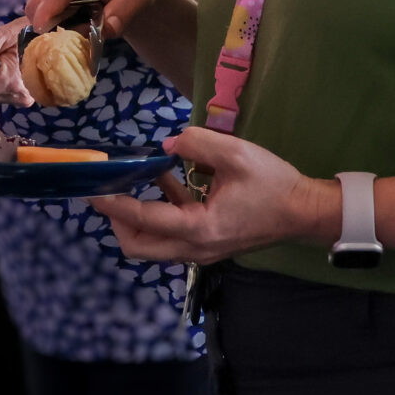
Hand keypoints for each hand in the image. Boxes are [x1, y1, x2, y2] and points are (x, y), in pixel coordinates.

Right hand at [26, 0, 167, 43]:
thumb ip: (125, 10)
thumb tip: (107, 28)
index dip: (47, 14)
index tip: (47, 35)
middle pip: (36, 6)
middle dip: (53, 27)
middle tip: (82, 35)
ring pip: (36, 17)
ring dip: (56, 29)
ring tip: (86, 27)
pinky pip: (41, 21)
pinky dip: (56, 30)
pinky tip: (78, 26)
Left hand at [93, 127, 336, 263]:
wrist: (305, 212)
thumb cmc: (274, 185)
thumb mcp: (236, 154)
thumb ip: (196, 144)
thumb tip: (166, 147)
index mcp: (199, 229)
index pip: (143, 219)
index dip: (113, 203)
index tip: (90, 190)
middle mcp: (194, 248)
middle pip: (138, 245)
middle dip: (117, 218)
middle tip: (110, 187)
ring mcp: (200, 251)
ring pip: (152, 243)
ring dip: (138, 215)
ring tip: (134, 179)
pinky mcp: (207, 244)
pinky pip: (170, 234)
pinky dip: (160, 211)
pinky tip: (165, 179)